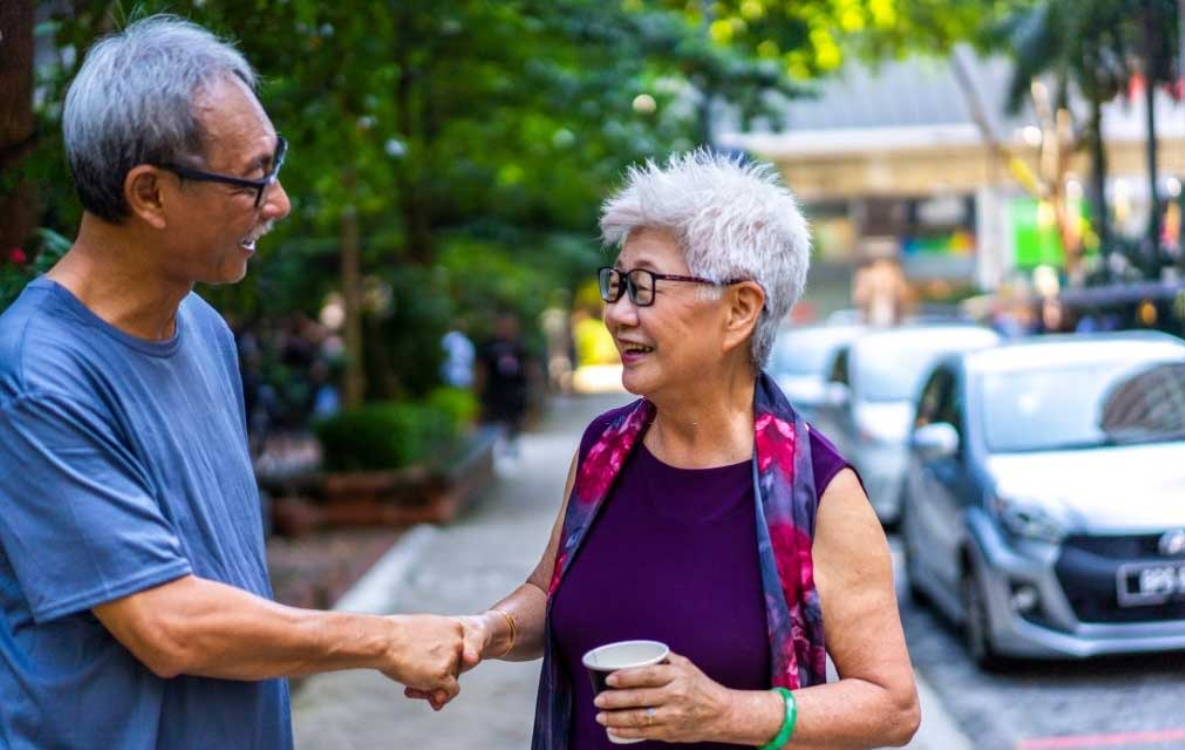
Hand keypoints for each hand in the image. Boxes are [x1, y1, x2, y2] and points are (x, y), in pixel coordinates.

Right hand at [403, 615, 490, 709]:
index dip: (449, 658)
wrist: (382, 640)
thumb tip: (439, 669)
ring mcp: (452, 657)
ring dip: (436, 687)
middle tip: (418, 678)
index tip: (434, 661)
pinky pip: (452, 691)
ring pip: (453, 680)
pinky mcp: (443, 674)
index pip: (460, 649)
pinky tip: (419, 691)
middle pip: (457, 666)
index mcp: (454, 627)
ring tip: (412, 685)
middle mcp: (457, 641)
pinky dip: (441, 697)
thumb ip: (434, 648)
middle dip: (440, 676)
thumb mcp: (422, 632)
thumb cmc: (395, 636)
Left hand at [593, 652, 733, 743]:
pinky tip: (613, 729)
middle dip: (614, 700)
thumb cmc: (700, 687)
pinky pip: (645, 733)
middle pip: (639, 698)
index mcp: (677, 676)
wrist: (721, 714)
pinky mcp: (671, 732)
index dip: (626, 677)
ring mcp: (673, 716)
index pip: (647, 675)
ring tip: (601, 715)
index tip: (610, 678)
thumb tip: (639, 651)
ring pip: (639, 718)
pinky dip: (626, 732)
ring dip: (616, 718)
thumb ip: (664, 659)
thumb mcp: (686, 666)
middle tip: (598, 699)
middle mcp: (675, 696)